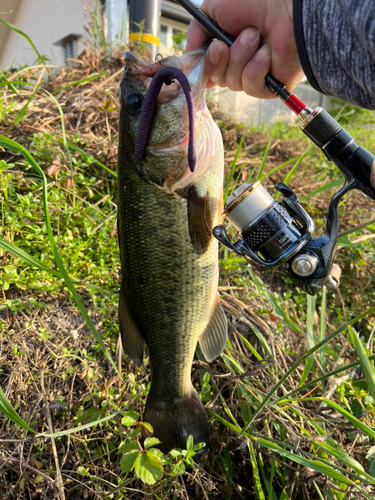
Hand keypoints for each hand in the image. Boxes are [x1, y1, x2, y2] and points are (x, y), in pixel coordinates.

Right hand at [185, 0, 303, 98]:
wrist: (286, 7)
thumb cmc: (254, 1)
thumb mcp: (213, 9)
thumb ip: (195, 32)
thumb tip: (189, 57)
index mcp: (225, 47)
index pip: (205, 69)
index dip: (202, 65)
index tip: (200, 55)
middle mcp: (239, 63)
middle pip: (215, 79)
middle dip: (218, 61)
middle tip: (225, 44)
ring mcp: (255, 75)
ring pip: (232, 83)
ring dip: (241, 57)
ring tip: (256, 36)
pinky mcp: (270, 86)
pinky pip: (251, 87)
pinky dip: (256, 67)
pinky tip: (267, 52)